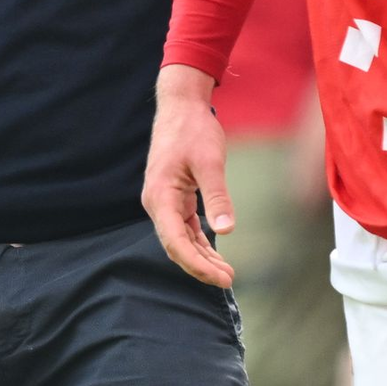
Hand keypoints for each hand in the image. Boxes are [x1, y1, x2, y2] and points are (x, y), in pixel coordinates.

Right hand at [142, 64, 236, 287]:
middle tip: (229, 280)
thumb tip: (227, 229)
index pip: (175, 242)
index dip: (197, 265)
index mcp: (161, 196)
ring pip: (181, 238)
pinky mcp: (173, 196)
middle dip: (201, 265)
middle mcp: (157, 202)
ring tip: (226, 272)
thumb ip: (217, 196)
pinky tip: (214, 252)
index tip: (221, 278)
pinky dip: (199, 240)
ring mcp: (164, 200)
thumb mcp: (210, 161)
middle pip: (176, 245)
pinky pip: (184, 226)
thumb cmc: (193, 129)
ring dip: (201, 255)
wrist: (181, 105)